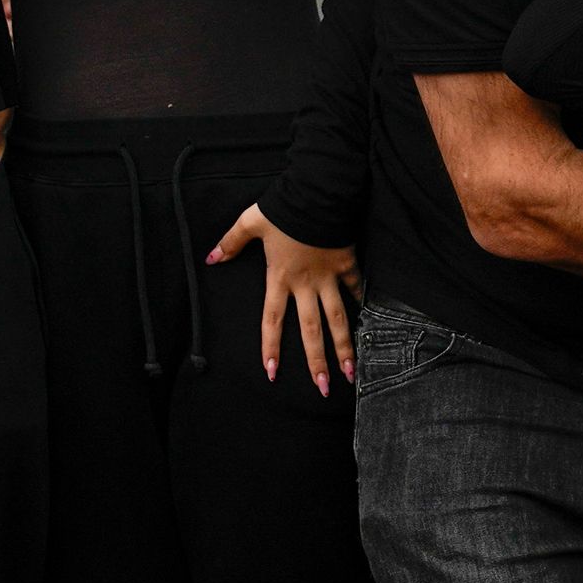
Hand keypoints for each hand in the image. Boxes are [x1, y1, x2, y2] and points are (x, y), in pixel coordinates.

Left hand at [209, 203, 359, 393]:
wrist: (318, 194)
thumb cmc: (284, 208)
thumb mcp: (251, 222)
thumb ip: (231, 242)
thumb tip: (211, 259)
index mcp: (280, 277)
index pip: (272, 320)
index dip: (271, 347)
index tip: (272, 373)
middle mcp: (305, 284)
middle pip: (310, 330)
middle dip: (317, 361)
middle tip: (322, 388)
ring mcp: (330, 277)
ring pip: (338, 319)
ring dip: (345, 347)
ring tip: (351, 373)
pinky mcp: (348, 265)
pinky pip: (357, 289)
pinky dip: (362, 304)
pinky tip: (370, 323)